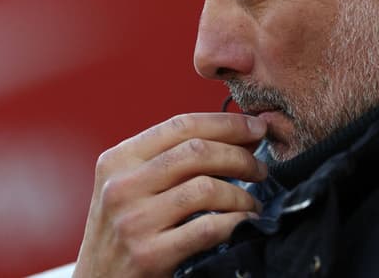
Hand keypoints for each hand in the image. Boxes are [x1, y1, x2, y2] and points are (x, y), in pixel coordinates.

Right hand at [73, 112, 268, 277]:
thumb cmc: (121, 233)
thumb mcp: (131, 188)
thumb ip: (172, 161)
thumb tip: (239, 137)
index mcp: (118, 160)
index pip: (180, 125)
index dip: (226, 124)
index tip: (255, 128)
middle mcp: (121, 186)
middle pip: (197, 152)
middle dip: (240, 156)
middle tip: (260, 168)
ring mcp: (134, 221)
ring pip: (206, 188)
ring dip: (242, 194)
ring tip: (252, 203)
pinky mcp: (148, 255)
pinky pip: (208, 228)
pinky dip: (236, 222)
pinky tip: (245, 224)